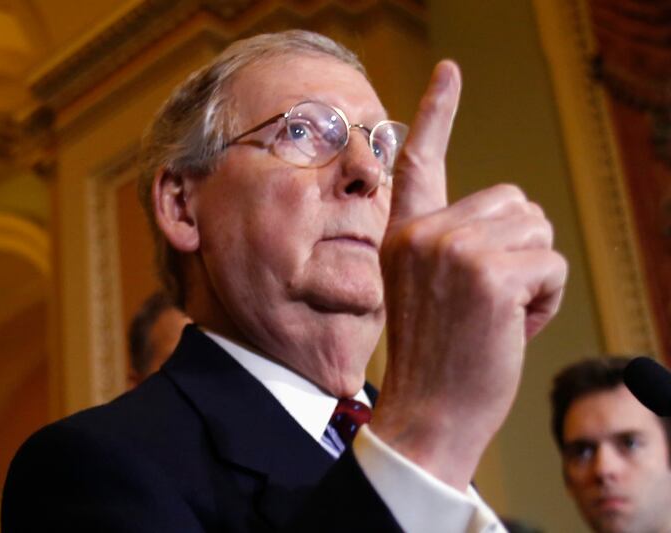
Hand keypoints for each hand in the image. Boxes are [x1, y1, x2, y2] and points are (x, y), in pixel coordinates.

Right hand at [370, 61, 567, 489]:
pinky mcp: (490, 275)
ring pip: (537, 229)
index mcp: (403, 234)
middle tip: (491, 300)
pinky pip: (552, 263)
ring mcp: (453, 250)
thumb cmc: (438, 357)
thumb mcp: (425, 289)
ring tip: (500, 314)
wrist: (428, 414)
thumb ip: (451, 242)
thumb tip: (513, 214)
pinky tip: (515, 327)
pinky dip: (548, 298)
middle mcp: (423, 233)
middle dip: (521, 249)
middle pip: (514, 202)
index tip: (449, 72)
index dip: (437, 113)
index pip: (419, 161)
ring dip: (535, 274)